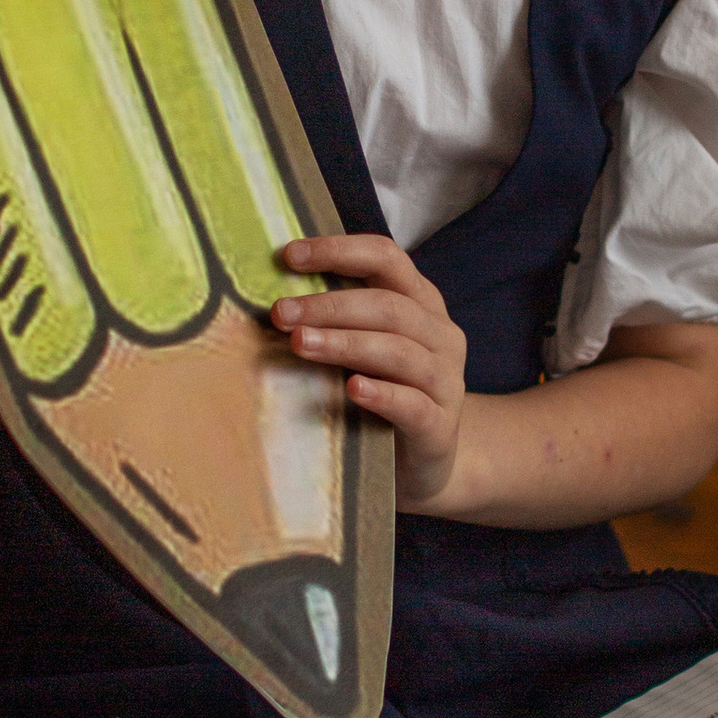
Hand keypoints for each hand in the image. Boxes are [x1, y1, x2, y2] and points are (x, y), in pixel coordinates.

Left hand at [275, 233, 466, 509]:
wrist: (425, 467)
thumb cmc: (383, 395)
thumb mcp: (365, 350)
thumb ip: (338, 320)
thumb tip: (272, 298)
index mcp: (422, 304)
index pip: (386, 258)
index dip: (339, 250)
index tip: (288, 256)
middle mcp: (441, 335)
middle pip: (389, 305)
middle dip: (329, 306)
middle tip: (279, 313)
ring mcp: (445, 382)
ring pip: (399, 351)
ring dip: (346, 343)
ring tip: (300, 344)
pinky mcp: (440, 428)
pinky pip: (414, 406)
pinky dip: (383, 394)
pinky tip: (353, 389)